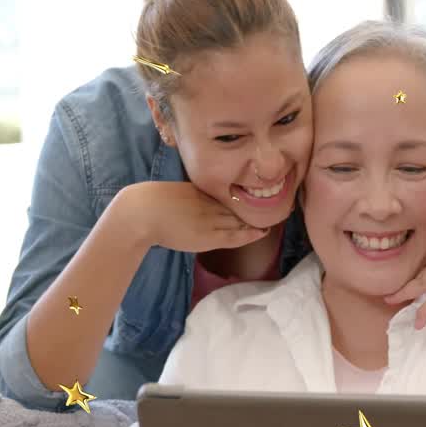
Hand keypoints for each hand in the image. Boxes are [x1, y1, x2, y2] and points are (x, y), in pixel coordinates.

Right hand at [125, 181, 267, 252]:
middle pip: (240, 204)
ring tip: (278, 216)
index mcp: (203, 190)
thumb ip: (192, 194)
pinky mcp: (209, 236)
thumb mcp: (177, 191)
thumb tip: (197, 197)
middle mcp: (211, 202)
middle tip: (282, 202)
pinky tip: (263, 231)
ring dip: (258, 218)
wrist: (143, 212)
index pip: (231, 192)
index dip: (247, 193)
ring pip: (240, 219)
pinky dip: (249, 233)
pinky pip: (234, 235)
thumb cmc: (152, 202)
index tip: (264, 190)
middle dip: (259, 204)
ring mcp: (211, 219)